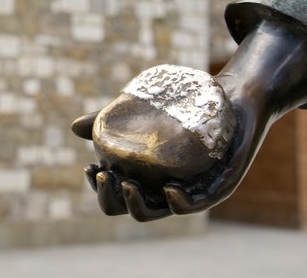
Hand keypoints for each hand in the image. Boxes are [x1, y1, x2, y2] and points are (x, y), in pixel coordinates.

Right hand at [72, 85, 267, 220]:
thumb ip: (111, 120)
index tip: (90, 167)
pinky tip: (168, 191)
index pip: (119, 196)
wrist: (232, 96)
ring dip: (137, 204)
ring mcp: (194, 189)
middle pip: (134, 209)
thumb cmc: (187, 107)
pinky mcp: (220, 185)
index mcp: (150, 177)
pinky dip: (179, 203)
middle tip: (104, 174)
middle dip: (112, 198)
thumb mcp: (145, 111)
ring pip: (160, 211)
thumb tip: (74, 127)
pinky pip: (198, 203)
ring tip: (126, 185)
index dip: (101, 190)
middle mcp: (169, 188)